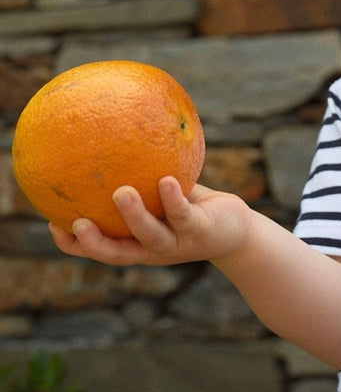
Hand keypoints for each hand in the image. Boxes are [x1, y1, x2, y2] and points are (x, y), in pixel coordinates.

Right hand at [48, 178, 252, 267]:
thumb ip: (137, 176)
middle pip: (118, 253)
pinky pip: (184, 214)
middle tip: (76, 222)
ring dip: (135, 216)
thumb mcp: (161, 193)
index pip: (101, 248)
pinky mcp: (200, 232)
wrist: (236, 230)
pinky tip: (165, 179)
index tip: (53, 224)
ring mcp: (177, 243)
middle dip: (95, 243)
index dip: (75, 244)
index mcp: (136, 243)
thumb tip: (107, 138)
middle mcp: (152, 249)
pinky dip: (173, 199)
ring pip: (151, 235)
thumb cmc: (190, 207)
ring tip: (121, 192)